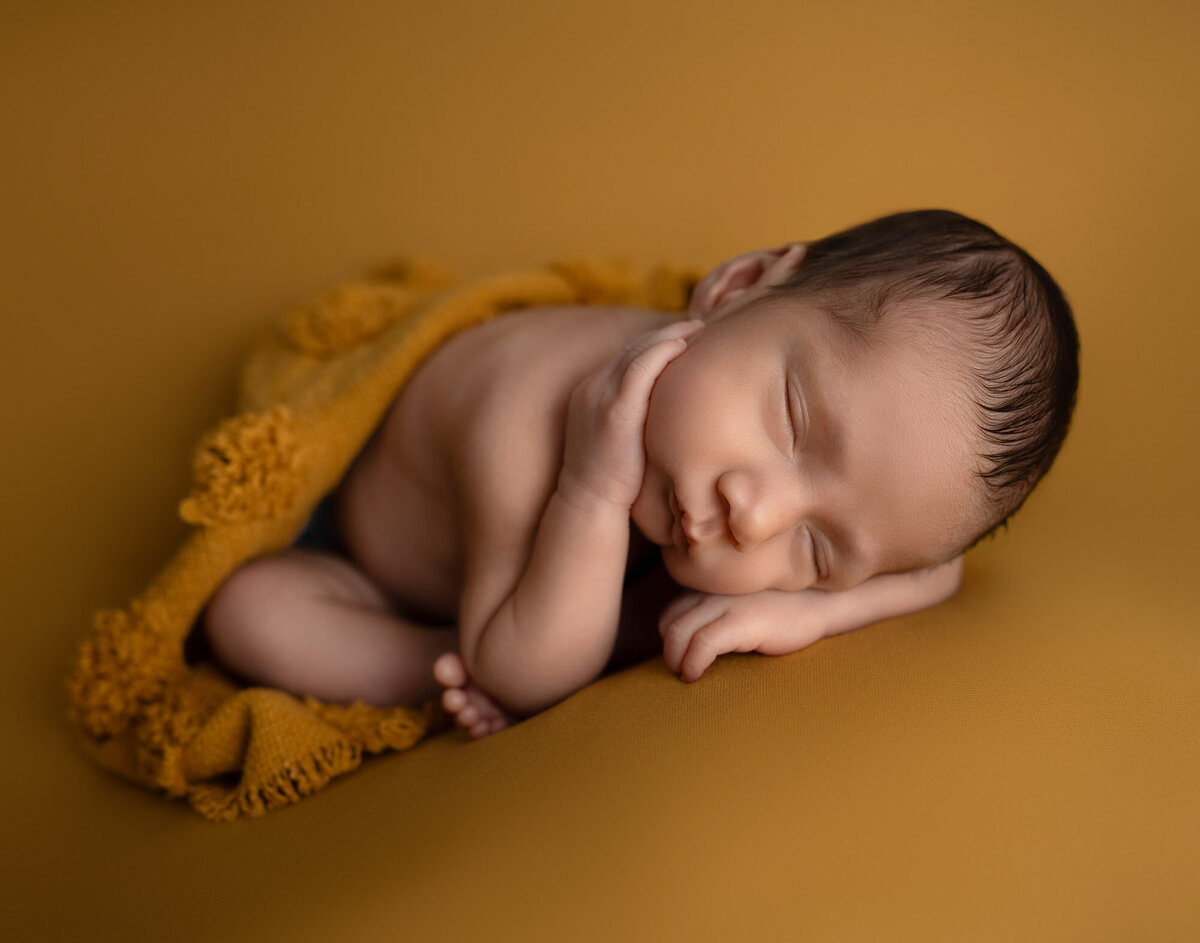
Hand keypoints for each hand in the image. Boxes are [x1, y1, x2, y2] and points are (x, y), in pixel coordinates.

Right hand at [558, 318, 701, 508]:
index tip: (682, 338)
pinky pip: (638, 370)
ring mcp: (599, 397)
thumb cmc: (613, 481)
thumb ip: (638, 417)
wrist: (590, 503)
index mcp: (591, 393)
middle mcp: (591, 388)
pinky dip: (660, 353)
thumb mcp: (622, 440)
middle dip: (664, 333)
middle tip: (695, 325)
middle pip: (631, 348)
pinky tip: (681, 347)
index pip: (625, 357)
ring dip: (667, 336)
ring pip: (635, 352)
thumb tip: (668, 411)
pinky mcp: (613, 410)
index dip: (654, 344)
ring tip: (695, 329)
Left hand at [658, 589, 826, 682]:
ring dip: (676, 660)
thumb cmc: (782, 612)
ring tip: (688, 675)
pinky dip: (692, 662)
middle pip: (671, 623)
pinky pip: (703, 643)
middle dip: (670, 652)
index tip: (682, 659)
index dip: (671, 639)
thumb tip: (692, 645)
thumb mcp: (742, 607)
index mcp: (713, 589)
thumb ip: (718, 615)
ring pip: (680, 633)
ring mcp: (727, 605)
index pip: (673, 613)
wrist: (820, 604)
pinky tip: (696, 675)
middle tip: (680, 672)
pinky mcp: (743, 622)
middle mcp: (714, 593)